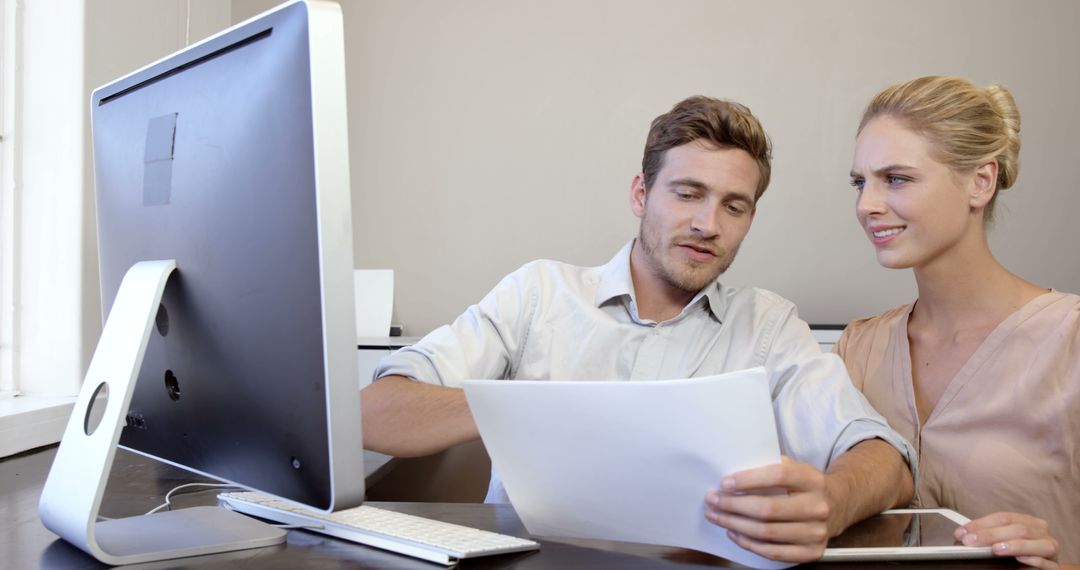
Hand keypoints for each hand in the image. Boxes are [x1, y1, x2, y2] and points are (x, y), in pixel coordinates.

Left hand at [704, 457, 830, 562]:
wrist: (837, 506)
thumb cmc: (804, 486)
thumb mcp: (795, 468)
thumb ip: (769, 466)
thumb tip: (733, 474)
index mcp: (812, 480)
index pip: (778, 476)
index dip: (748, 479)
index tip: (725, 483)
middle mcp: (817, 507)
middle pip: (767, 509)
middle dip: (733, 505)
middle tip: (712, 500)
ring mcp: (816, 532)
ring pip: (766, 532)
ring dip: (734, 524)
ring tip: (717, 516)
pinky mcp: (811, 552)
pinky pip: (773, 552)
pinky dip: (748, 543)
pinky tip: (734, 532)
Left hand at [955, 512, 1058, 568]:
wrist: (1037, 568)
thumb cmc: (1017, 553)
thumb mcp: (1003, 540)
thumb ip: (989, 536)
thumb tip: (963, 534)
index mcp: (1028, 521)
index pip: (1003, 518)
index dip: (981, 524)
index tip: (962, 532)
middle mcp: (1041, 532)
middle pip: (1017, 529)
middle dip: (991, 534)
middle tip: (970, 542)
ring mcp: (1050, 549)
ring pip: (1036, 542)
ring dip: (1015, 545)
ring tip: (996, 549)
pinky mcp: (1054, 567)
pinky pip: (1047, 563)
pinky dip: (1034, 560)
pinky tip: (1021, 559)